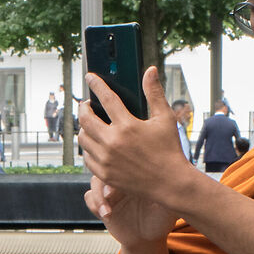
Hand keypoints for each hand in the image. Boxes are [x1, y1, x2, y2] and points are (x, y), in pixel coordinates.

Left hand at [78, 66, 190, 213]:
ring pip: (83, 138)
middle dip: (84, 107)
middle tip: (87, 104)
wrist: (170, 183)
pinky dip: (88, 148)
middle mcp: (113, 142)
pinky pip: (87, 157)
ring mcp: (106, 160)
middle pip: (85, 118)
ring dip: (84, 128)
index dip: (96, 85)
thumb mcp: (165, 118)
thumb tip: (150, 70)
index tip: (90, 77)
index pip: (106, 98)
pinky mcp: (104, 174)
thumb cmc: (169, 150)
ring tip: (91, 123)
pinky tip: (95, 144)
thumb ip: (154, 93)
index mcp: (127, 126)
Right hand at [86, 176, 179, 249]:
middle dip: (105, 181)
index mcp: (138, 173)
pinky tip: (105, 215)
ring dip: (98, 195)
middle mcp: (123, 178)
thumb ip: (169, 192)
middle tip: (110, 195)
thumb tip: (175, 180)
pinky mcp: (101, 204)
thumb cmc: (162, 219)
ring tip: (107, 211)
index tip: (125, 185)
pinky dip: (94, 204)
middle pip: (106, 167)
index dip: (122, 169)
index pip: (125, 161)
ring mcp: (110, 191)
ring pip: (95, 182)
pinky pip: (89, 197)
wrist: (150, 238)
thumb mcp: (170, 204)